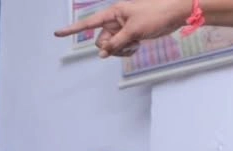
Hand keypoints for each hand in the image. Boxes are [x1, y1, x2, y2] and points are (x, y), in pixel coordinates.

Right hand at [55, 0, 189, 56]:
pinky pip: (119, 49)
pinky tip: (137, 46)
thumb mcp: (133, 30)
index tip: (56, 33)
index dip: (72, 29)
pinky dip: (126, 51)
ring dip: (120, 51)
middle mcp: (115, 21)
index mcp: (113, 13)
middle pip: (100, 41)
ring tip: (135, 45)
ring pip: (110, 47)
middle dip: (110, 47)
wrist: (176, 14)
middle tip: (125, 44)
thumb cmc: (156, 15)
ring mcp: (122, 29)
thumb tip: (101, 54)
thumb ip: (115, 43)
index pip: (88, 23)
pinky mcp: (129, 36)